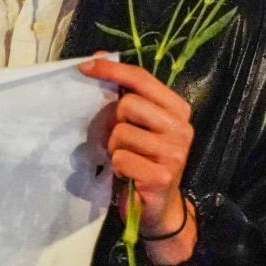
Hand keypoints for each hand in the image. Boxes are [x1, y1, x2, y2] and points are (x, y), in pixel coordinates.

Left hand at [79, 56, 196, 264]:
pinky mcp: (162, 176)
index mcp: (178, 109)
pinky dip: (117, 167)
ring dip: (114, 148)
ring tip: (126, 159)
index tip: (84, 66)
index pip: (142, 79)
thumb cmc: (144, 160)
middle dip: (114, 121)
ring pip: (121, 133)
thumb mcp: (139, 125)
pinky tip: (127, 175)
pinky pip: (121, 159)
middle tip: (121, 139)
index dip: (112, 70)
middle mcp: (181, 128)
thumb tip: (98, 57)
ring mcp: (175, 152)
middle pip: (128, 104)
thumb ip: (126, 94)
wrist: (158, 208)